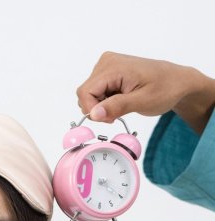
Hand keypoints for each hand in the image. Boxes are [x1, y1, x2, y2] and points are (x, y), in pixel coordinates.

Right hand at [76, 51, 214, 133]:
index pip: (85, 92)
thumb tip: (94, 114)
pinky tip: (120, 100)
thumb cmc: (164, 89)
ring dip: (101, 106)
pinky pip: (96, 91)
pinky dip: (105, 101)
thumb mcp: (142, 101)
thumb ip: (116, 106)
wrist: (176, 82)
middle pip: (85, 93)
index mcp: (113, 67)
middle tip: (117, 114)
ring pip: (89, 94)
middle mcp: (106, 62)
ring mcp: (107, 65)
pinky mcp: (108, 71)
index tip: (110, 119)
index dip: (92, 111)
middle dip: (97, 109)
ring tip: (122, 105)